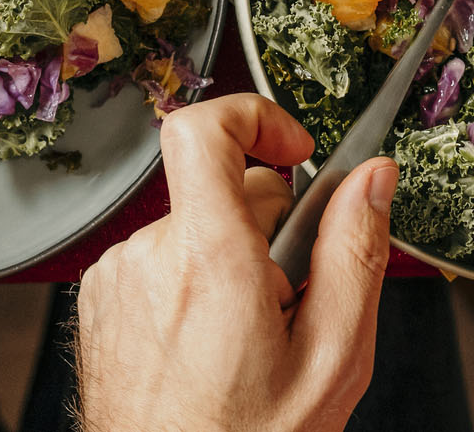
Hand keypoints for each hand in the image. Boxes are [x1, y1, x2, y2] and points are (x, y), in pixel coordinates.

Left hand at [75, 94, 398, 431]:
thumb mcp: (333, 356)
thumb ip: (356, 252)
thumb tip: (373, 178)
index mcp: (208, 260)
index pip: (203, 128)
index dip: (256, 118)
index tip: (297, 153)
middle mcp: (149, 258)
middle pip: (219, 187)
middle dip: (269, 223)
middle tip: (292, 297)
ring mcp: (116, 279)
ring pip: (192, 228)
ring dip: (230, 261)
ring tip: (249, 337)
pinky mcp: (100, 301)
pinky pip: (160, 261)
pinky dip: (192, 285)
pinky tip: (211, 346)